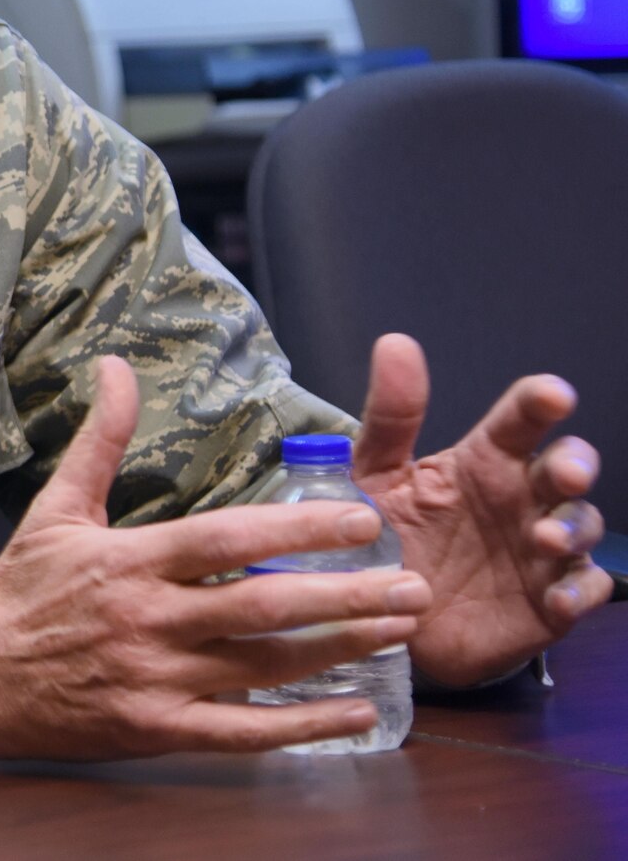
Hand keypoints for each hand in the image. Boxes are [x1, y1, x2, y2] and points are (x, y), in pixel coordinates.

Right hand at [0, 356, 432, 760]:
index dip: (296, 531)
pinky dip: (304, 727)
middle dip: (346, 597)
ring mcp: (154, 680)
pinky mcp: (156, 730)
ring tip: (401, 633)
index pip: (226, 540)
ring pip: (264, 667)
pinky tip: (355, 712)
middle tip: (413, 585)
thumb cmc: (18, 592)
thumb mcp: (56, 510)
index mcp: (128, 561)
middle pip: (262, 608)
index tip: (361, 520)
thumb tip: (117, 365)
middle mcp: (147, 621)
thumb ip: (102, 440)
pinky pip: (243, 733)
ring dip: (340, 651)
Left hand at [354, 333, 610, 686]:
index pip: (519, 421)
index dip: (540, 402)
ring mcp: (541, 549)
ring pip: (584, 523)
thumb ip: (390, 418)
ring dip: (574, 527)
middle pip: (569, 465)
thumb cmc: (388, 536)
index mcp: (482, 462)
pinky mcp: (549, 600)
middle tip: (563, 472)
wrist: (388, 617)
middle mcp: (521, 497)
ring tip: (545, 538)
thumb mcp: (376, 477)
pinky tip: (557, 596)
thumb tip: (395, 342)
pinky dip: (579, 589)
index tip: (553, 394)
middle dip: (577, 463)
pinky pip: (583, 588)